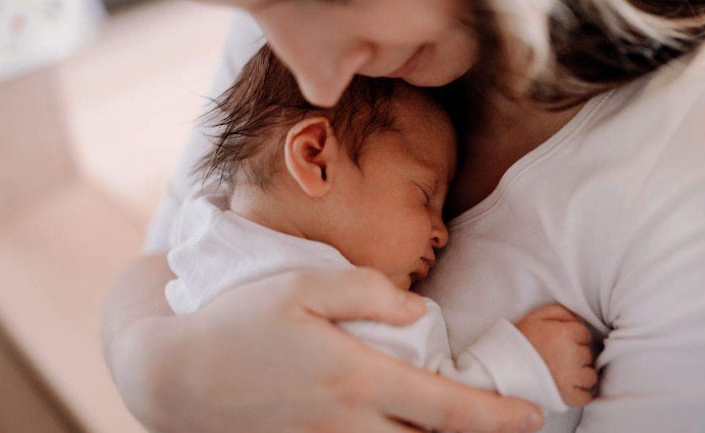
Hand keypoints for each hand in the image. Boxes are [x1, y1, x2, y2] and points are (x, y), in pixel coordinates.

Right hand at [103, 255, 545, 432]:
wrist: (172, 373)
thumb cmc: (239, 319)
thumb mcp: (303, 287)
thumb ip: (368, 292)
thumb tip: (421, 312)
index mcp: (356, 378)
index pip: (445, 408)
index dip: (495, 417)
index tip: (532, 418)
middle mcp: (347, 424)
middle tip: (508, 426)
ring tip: (455, 427)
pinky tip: (399, 427)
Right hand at [516, 304, 596, 407]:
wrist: (501, 369)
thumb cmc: (518, 342)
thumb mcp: (535, 317)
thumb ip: (560, 311)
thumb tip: (577, 318)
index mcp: (564, 334)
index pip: (585, 333)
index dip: (573, 337)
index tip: (560, 342)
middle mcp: (572, 355)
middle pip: (588, 354)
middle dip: (577, 355)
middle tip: (558, 357)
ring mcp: (571, 378)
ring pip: (590, 376)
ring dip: (580, 375)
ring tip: (562, 373)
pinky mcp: (568, 397)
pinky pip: (586, 396)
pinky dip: (579, 393)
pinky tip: (566, 387)